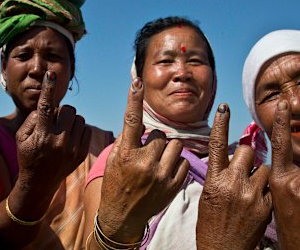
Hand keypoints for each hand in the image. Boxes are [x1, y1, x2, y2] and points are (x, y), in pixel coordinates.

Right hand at [14, 71, 91, 196]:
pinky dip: (78, 129)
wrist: (39, 183)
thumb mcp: (22, 137)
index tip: (51, 75)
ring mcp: (72, 149)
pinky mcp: (81, 153)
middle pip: (68, 109)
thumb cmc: (28, 155)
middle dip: (61, 111)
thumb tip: (49, 104)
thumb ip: (33, 118)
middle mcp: (58, 142)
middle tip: (54, 122)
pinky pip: (86, 128)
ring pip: (79, 118)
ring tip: (61, 131)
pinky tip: (69, 138)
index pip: (46, 107)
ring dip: (71, 120)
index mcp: (41, 136)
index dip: (48, 89)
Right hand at [97, 78, 189, 242]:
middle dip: (154, 141)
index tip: (136, 82)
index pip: (131, 121)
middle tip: (146, 154)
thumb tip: (139, 119)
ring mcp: (161, 175)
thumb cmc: (117, 184)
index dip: (133, 99)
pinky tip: (165, 173)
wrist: (123, 217)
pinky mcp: (174, 185)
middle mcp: (144, 163)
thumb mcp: (115, 161)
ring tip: (157, 163)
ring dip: (168, 150)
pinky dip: (176, 164)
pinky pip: (183, 161)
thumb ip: (127, 140)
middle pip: (160, 134)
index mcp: (126, 155)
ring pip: (175, 145)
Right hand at [197, 104, 271, 249]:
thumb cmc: (211, 225)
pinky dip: (270, 190)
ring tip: (253, 192)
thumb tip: (229, 161)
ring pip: (264, 168)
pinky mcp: (266, 205)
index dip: (221, 124)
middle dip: (248, 158)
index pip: (217, 145)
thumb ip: (218, 177)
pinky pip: (273, 186)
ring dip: (261, 175)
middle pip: (247, 152)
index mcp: (213, 180)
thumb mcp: (207, 197)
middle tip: (244, 172)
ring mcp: (250, 194)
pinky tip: (260, 202)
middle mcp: (231, 183)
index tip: (225, 108)